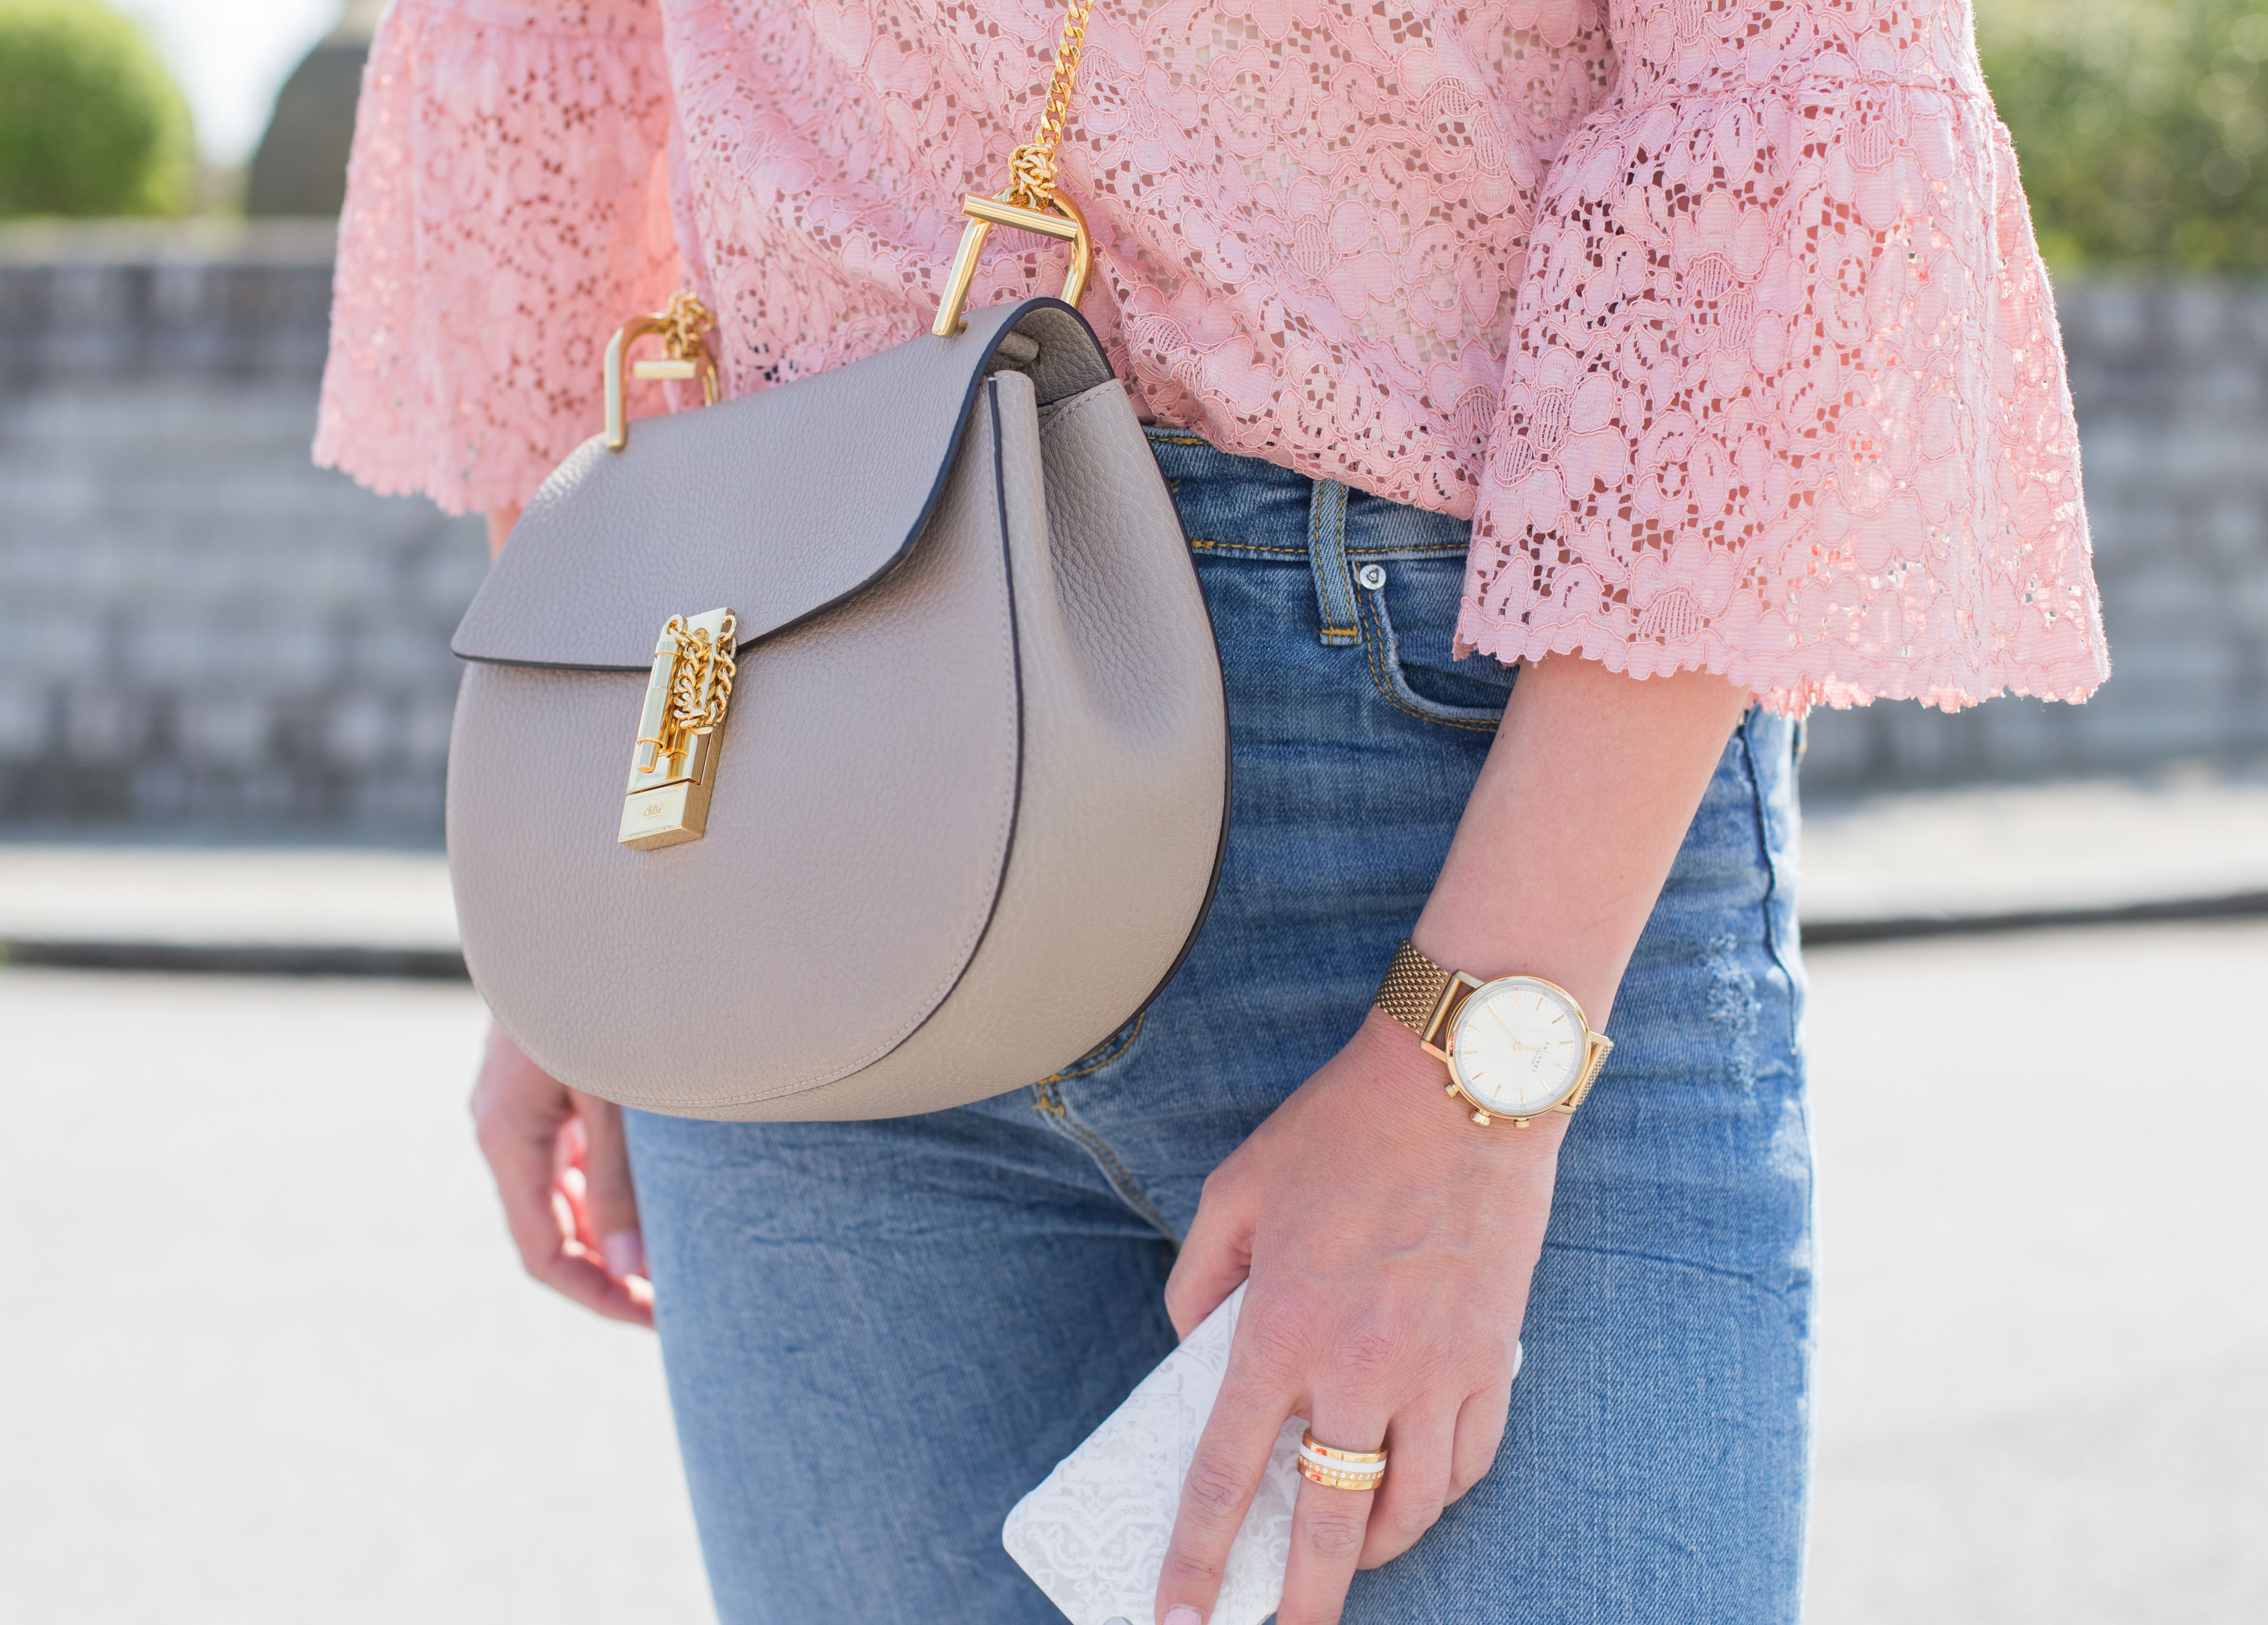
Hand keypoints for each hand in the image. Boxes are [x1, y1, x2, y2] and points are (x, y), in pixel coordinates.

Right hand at [469, 1019, 653, 1326]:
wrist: (576, 915)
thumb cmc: (599, 999)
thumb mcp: (613, 1097)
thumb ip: (620, 1184)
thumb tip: (630, 1275)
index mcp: (507, 1135)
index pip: (544, 1250)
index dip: (596, 1296)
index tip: (655, 1321)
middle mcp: (504, 1127)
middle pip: (551, 1229)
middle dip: (608, 1273)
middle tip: (675, 1302)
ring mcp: (522, 1107)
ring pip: (562, 1195)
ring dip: (609, 1233)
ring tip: (674, 1259)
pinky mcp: (546, 1086)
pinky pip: (571, 1158)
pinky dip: (606, 1189)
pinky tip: (654, 1200)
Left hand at [1154, 1010, 1561, 1623]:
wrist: (1464, 1086)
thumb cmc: (1339, 1132)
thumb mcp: (1232, 1193)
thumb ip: (1198, 1284)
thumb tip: (1191, 1351)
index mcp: (1279, 1329)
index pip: (1223, 1476)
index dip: (1194, 1559)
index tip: (1178, 1622)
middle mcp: (1358, 1369)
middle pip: (1325, 1525)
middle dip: (1299, 1602)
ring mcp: (1435, 1371)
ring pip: (1408, 1510)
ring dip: (1372, 1551)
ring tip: (1345, 1561)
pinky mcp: (1492, 1357)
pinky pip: (1470, 1462)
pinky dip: (1440, 1495)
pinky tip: (1416, 1495)